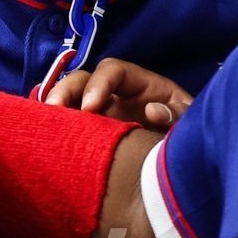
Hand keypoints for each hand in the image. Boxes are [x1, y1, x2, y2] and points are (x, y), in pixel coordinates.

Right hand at [42, 57, 193, 129]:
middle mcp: (118, 96)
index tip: (91, 107)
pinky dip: (58, 130)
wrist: (190, 168)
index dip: (99, 83)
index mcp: (143, 85)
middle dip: (65, 91)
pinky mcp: (95, 137)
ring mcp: (104, 116)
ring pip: (71, 102)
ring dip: (55, 110)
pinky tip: (50, 140)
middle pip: (83, 80)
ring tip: (44, 127)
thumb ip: (178, 116)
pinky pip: (72, 128)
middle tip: (54, 112)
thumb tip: (152, 111)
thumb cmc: (193, 139)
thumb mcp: (193, 123)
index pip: (113, 69)